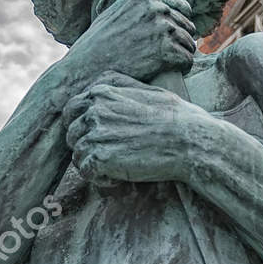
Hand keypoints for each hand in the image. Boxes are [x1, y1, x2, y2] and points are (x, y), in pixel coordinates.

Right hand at [61, 0, 196, 86]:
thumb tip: (161, 5)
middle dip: (182, 41)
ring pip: (189, 44)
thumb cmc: (98, 42)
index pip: (183, 8)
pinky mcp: (166, 51)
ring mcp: (163, 28)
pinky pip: (187, 60)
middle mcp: (157, 7)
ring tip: (171, 66)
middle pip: (188, 26)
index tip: (173, 38)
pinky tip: (173, 73)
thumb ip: (139, 5)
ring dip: (183, 55)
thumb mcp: (116, 11)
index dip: (179, 25)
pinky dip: (183, 68)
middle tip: (171, 56)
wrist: (86, 67)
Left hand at [63, 73, 208, 184]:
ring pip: (77, 154)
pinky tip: (119, 177)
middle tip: (109, 155)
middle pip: (72, 133)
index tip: (97, 137)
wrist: (191, 140)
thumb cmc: (177, 117)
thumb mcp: (147, 90)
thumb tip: (103, 86)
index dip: (81, 125)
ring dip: (94, 163)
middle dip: (86, 145)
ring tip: (118, 167)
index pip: (72, 109)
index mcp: (103, 92)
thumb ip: (120, 87)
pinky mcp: (99, 157)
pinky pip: (86, 171)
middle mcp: (94, 110)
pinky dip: (100, 178)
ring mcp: (95, 133)